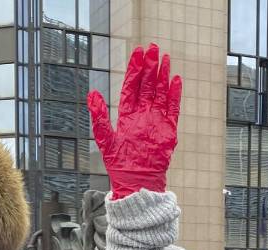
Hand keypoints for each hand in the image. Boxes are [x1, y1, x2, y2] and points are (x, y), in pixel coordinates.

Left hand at [87, 43, 181, 197]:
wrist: (136, 181)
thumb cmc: (119, 164)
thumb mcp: (105, 139)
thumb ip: (99, 116)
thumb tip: (91, 94)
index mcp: (127, 114)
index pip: (131, 86)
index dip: (134, 69)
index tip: (137, 53)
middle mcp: (142, 114)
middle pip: (147, 85)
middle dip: (149, 67)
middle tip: (152, 48)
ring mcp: (156, 120)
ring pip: (160, 92)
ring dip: (162, 76)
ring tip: (165, 58)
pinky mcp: (168, 129)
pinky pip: (173, 108)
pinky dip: (174, 95)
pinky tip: (175, 80)